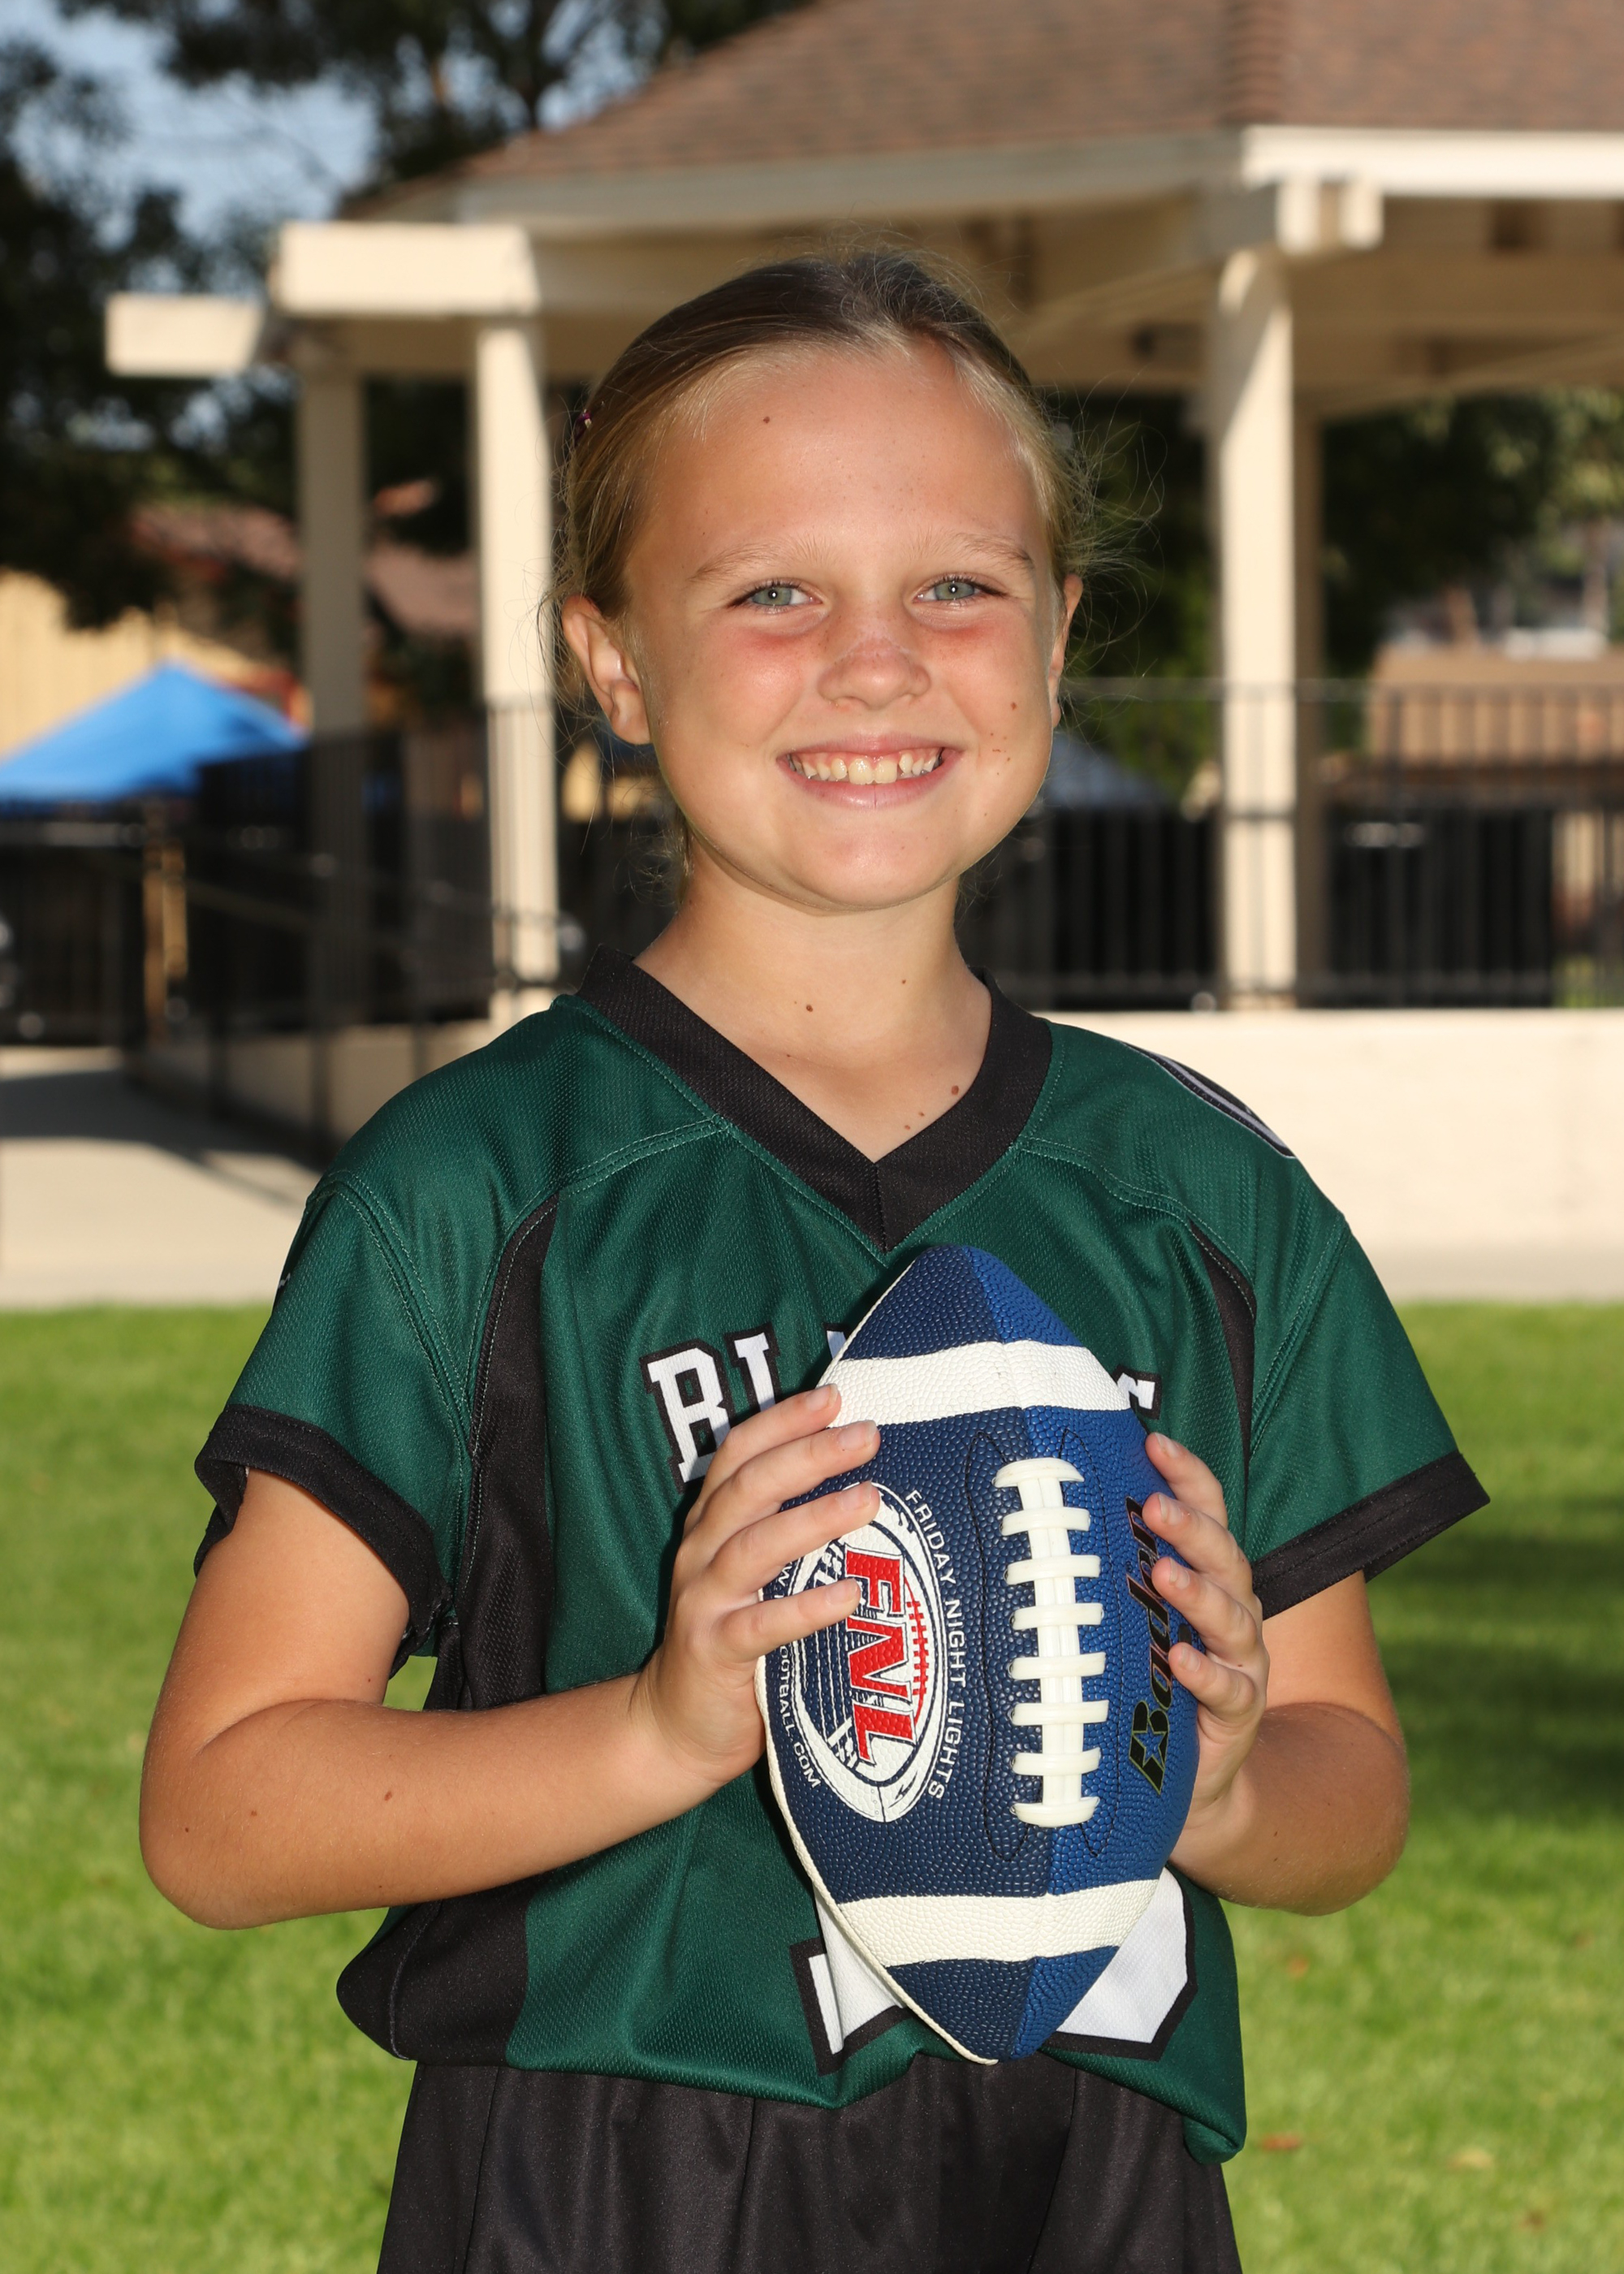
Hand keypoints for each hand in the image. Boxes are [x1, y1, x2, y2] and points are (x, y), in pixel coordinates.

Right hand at [628, 1386, 877, 1794]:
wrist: (677, 1728)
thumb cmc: (735, 1642)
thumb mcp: (755, 1575)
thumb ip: (789, 1532)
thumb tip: (870, 1485)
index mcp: (712, 1525)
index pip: (738, 1453)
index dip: (782, 1420)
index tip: (835, 1396)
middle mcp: (701, 1552)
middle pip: (750, 1487)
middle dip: (808, 1454)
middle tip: (866, 1435)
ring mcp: (703, 1602)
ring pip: (755, 1546)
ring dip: (813, 1518)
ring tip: (869, 1500)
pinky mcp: (714, 1653)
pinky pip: (761, 1626)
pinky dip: (805, 1608)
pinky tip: (849, 1596)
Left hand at [1141, 1434, 1270, 1874]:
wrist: (1190, 1783)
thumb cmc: (1148, 1684)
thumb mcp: (1130, 1623)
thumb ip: (1107, 1575)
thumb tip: (1037, 1516)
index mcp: (1205, 1577)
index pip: (1207, 1513)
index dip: (1189, 1477)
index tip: (1157, 1445)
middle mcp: (1230, 1610)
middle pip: (1225, 1557)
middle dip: (1192, 1528)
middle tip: (1154, 1507)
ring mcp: (1240, 1662)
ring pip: (1233, 1617)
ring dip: (1200, 1592)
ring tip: (1165, 1574)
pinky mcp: (1239, 1715)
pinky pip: (1230, 1690)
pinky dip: (1206, 1673)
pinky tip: (1181, 1659)